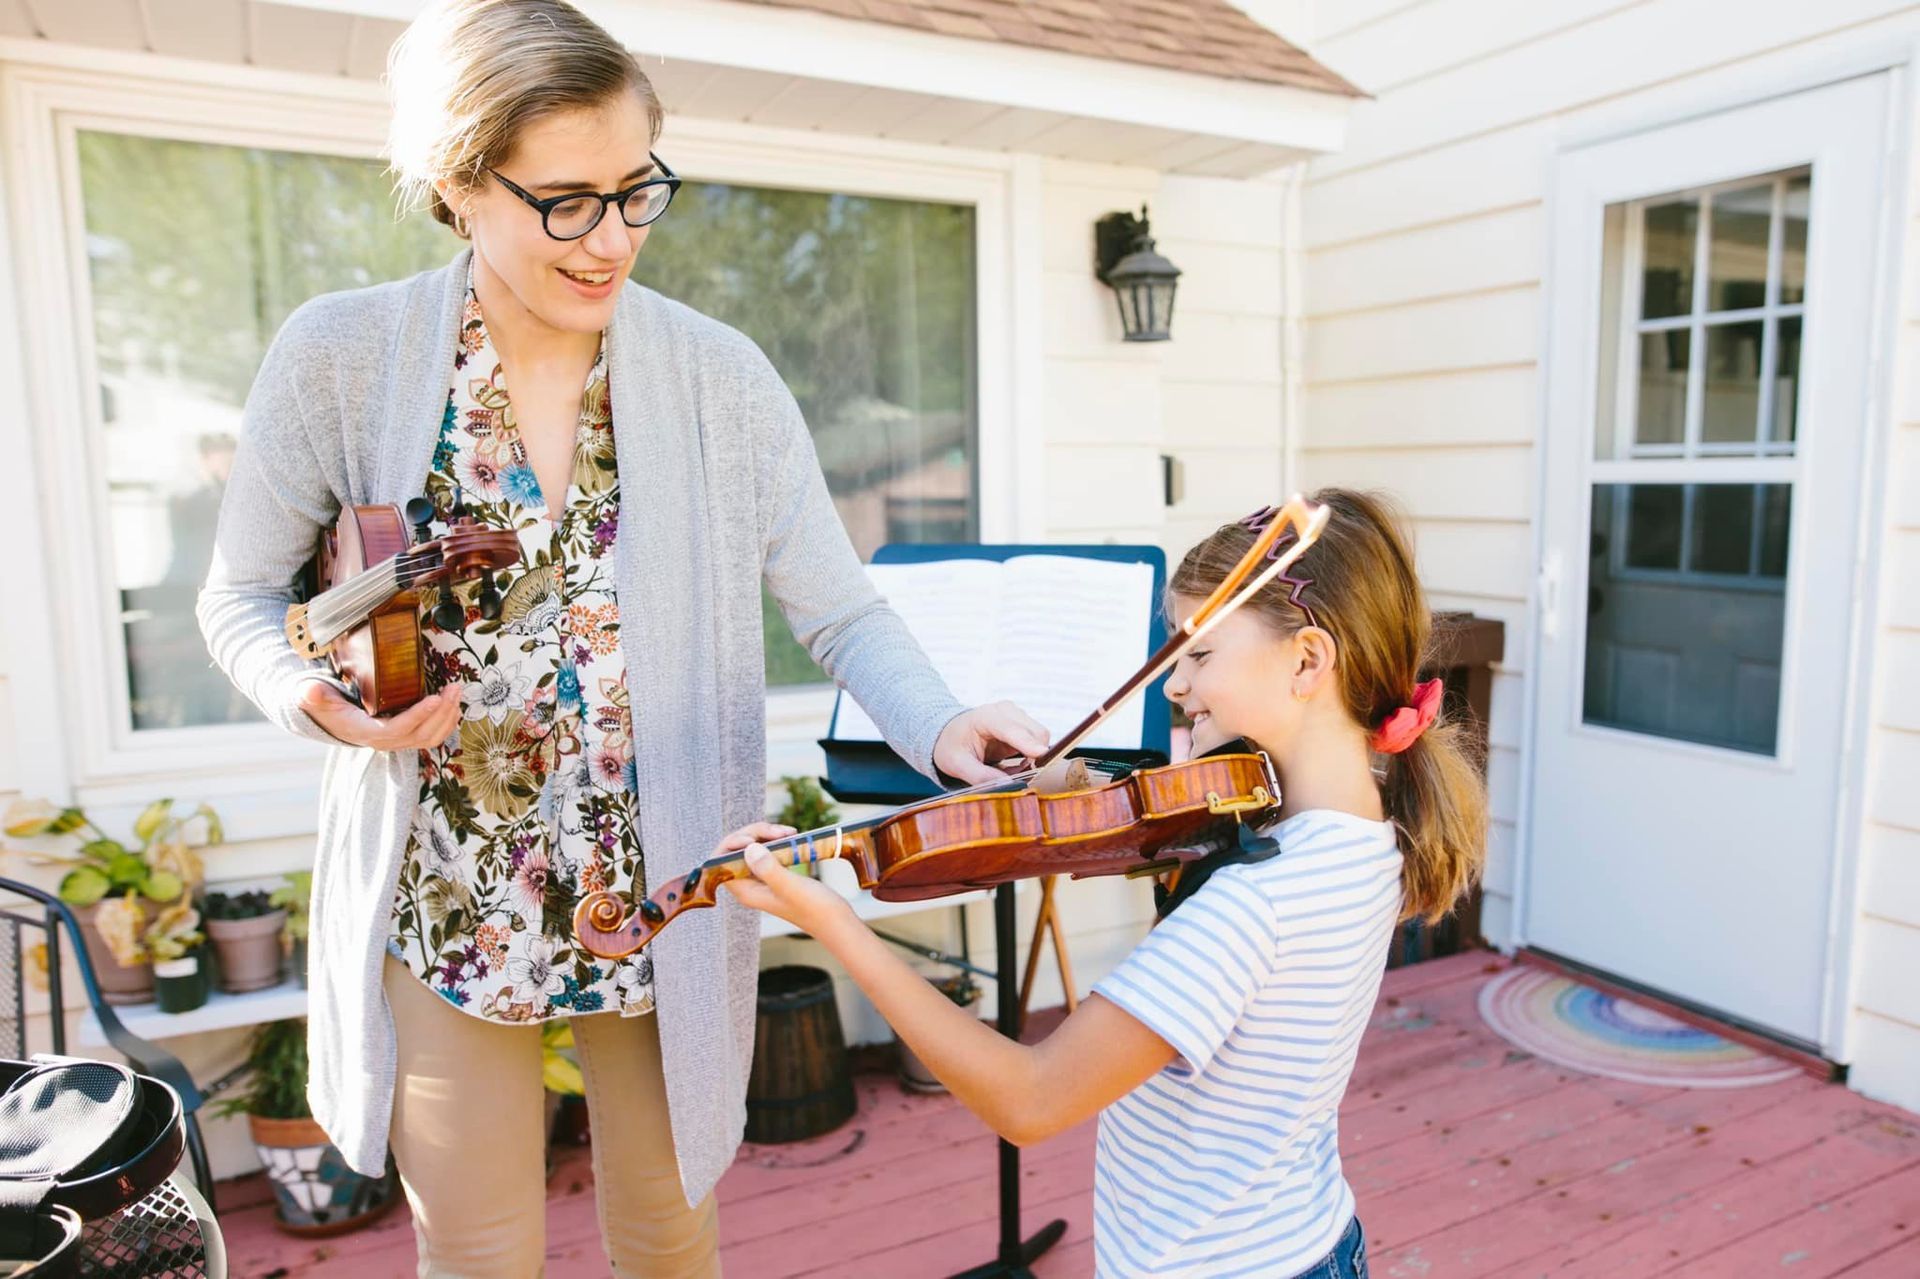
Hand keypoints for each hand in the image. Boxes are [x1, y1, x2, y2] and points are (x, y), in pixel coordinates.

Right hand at [297, 679, 463, 750]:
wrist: (332, 719)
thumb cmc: (327, 705)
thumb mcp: (316, 698)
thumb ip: (313, 695)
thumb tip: (308, 691)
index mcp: (365, 731)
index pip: (395, 730)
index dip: (417, 716)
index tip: (434, 698)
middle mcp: (385, 741)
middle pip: (420, 734)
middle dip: (441, 713)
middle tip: (453, 689)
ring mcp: (399, 741)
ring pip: (431, 737)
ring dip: (449, 716)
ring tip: (457, 692)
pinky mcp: (408, 736)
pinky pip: (433, 736)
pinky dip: (447, 722)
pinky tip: (453, 703)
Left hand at [719, 824, 851, 937]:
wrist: (837, 922)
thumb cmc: (816, 909)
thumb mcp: (791, 887)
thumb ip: (768, 869)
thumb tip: (748, 849)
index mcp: (746, 892)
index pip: (720, 863)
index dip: (731, 845)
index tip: (754, 839)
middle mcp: (750, 886)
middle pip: (736, 850)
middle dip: (753, 834)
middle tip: (779, 832)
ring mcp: (763, 880)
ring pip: (752, 847)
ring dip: (767, 835)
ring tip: (789, 832)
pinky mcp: (776, 874)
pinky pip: (767, 851)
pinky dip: (777, 840)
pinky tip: (792, 837)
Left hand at [932, 701, 1051, 785]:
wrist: (950, 733)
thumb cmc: (951, 746)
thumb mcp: (957, 764)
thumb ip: (980, 776)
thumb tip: (1007, 785)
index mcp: (986, 717)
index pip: (1013, 730)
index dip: (1029, 744)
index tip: (1042, 757)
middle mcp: (1005, 711)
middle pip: (1036, 733)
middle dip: (1035, 757)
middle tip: (1017, 775)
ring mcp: (1017, 715)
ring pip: (1041, 737)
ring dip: (1033, 757)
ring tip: (1010, 767)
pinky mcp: (1023, 724)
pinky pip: (1038, 742)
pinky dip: (1032, 756)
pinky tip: (1015, 762)